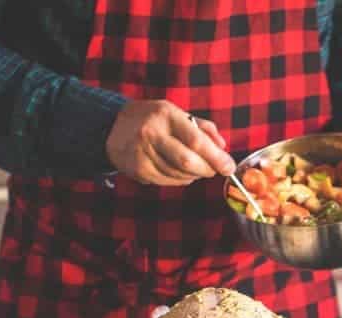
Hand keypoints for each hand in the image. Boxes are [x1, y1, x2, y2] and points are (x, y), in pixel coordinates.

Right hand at [106, 100, 235, 185]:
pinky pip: (168, 181)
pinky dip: (179, 179)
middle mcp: (152, 133)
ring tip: (193, 167)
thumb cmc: (152, 119)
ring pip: (179, 175)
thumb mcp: (176, 113)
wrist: (113, 127)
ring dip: (193, 175)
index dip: (216, 157)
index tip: (229, 166)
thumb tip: (222, 147)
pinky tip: (177, 170)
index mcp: (166, 115)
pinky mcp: (138, 170)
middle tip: (214, 170)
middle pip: (188, 162)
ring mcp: (143, 154)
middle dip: (207, 170)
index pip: (196, 140)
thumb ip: (202, 127)